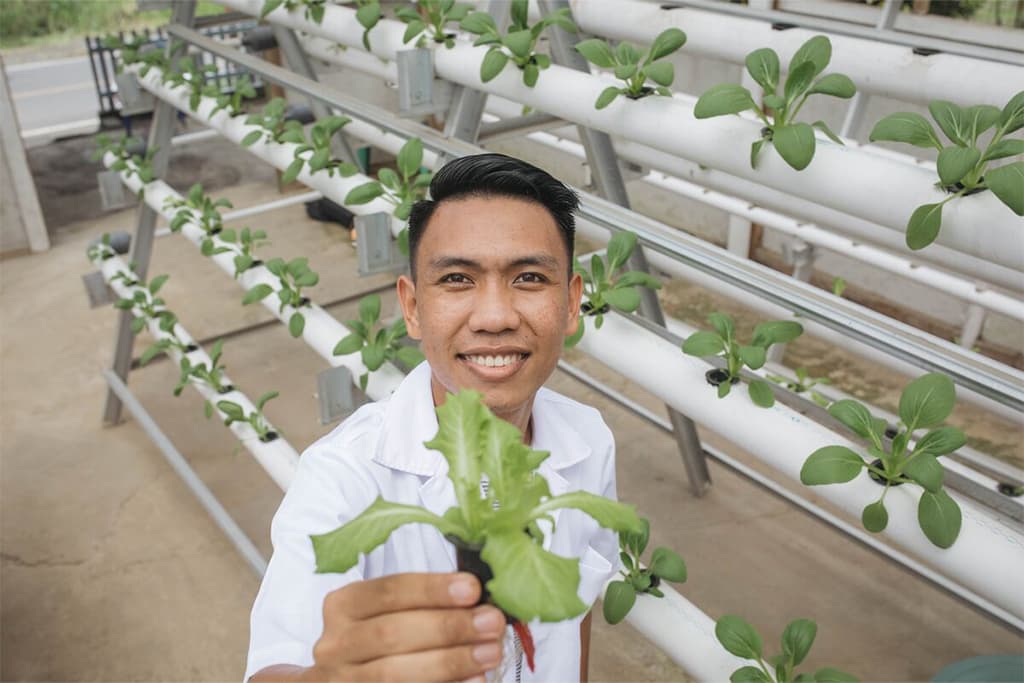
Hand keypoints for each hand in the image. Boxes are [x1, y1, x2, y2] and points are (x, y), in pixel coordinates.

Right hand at [306, 572, 505, 681]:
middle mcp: (337, 644)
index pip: (389, 591)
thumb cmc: (384, 638)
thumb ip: (427, 604)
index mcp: (344, 606)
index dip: (432, 590)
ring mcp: (343, 680)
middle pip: (392, 633)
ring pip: (393, 673)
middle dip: (447, 627)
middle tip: (491, 622)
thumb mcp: (393, 612)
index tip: (473, 589)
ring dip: (450, 661)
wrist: (354, 679)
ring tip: (490, 653)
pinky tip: (474, 680)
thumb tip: (480, 600)